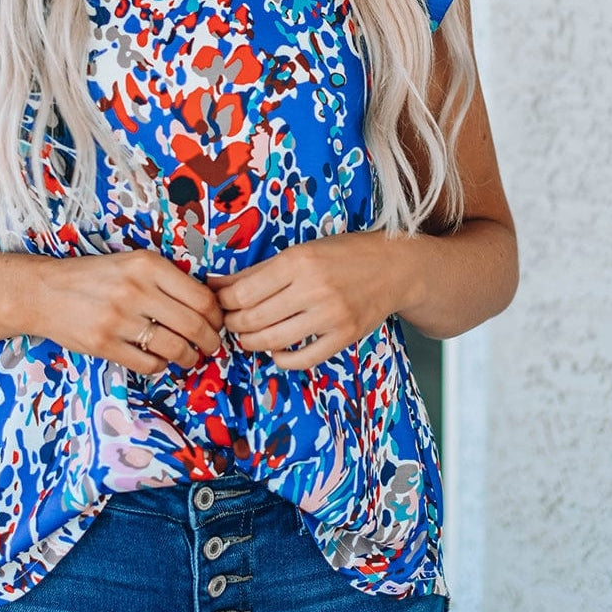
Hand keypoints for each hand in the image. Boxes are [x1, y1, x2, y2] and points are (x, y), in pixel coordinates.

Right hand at [29, 250, 223, 375]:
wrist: (43, 292)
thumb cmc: (93, 277)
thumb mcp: (131, 263)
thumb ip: (166, 279)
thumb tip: (208, 304)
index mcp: (146, 265)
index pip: (201, 297)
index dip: (216, 316)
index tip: (216, 323)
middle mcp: (134, 290)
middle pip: (193, 325)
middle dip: (210, 342)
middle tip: (211, 346)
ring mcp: (118, 319)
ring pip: (174, 348)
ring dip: (188, 357)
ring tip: (188, 356)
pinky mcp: (104, 344)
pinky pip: (148, 364)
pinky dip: (160, 366)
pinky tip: (158, 359)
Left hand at [210, 232, 408, 369]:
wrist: (394, 268)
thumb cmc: (342, 255)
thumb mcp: (299, 252)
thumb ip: (257, 271)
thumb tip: (216, 285)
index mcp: (298, 261)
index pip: (243, 292)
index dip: (224, 303)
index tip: (220, 304)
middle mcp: (314, 289)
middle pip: (253, 318)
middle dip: (233, 324)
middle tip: (230, 322)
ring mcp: (331, 316)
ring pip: (273, 340)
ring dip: (251, 342)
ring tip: (247, 335)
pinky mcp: (344, 337)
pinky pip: (303, 359)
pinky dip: (281, 359)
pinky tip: (275, 350)